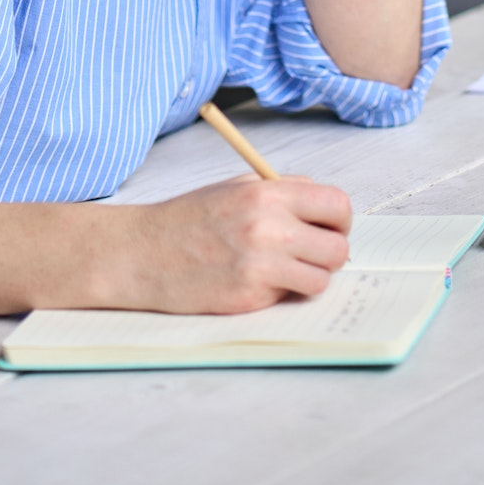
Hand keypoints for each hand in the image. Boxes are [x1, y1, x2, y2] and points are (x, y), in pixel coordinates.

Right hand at [115, 177, 351, 314]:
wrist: (143, 252)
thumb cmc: (188, 218)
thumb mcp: (236, 187)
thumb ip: (281, 191)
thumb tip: (322, 204)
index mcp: (267, 194)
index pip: (336, 204)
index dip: (340, 219)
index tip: (330, 227)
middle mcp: (269, 228)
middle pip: (338, 248)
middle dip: (331, 253)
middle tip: (313, 254)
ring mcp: (260, 266)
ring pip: (321, 279)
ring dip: (311, 278)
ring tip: (287, 271)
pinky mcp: (249, 297)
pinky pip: (289, 298)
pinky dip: (283, 294)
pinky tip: (259, 283)